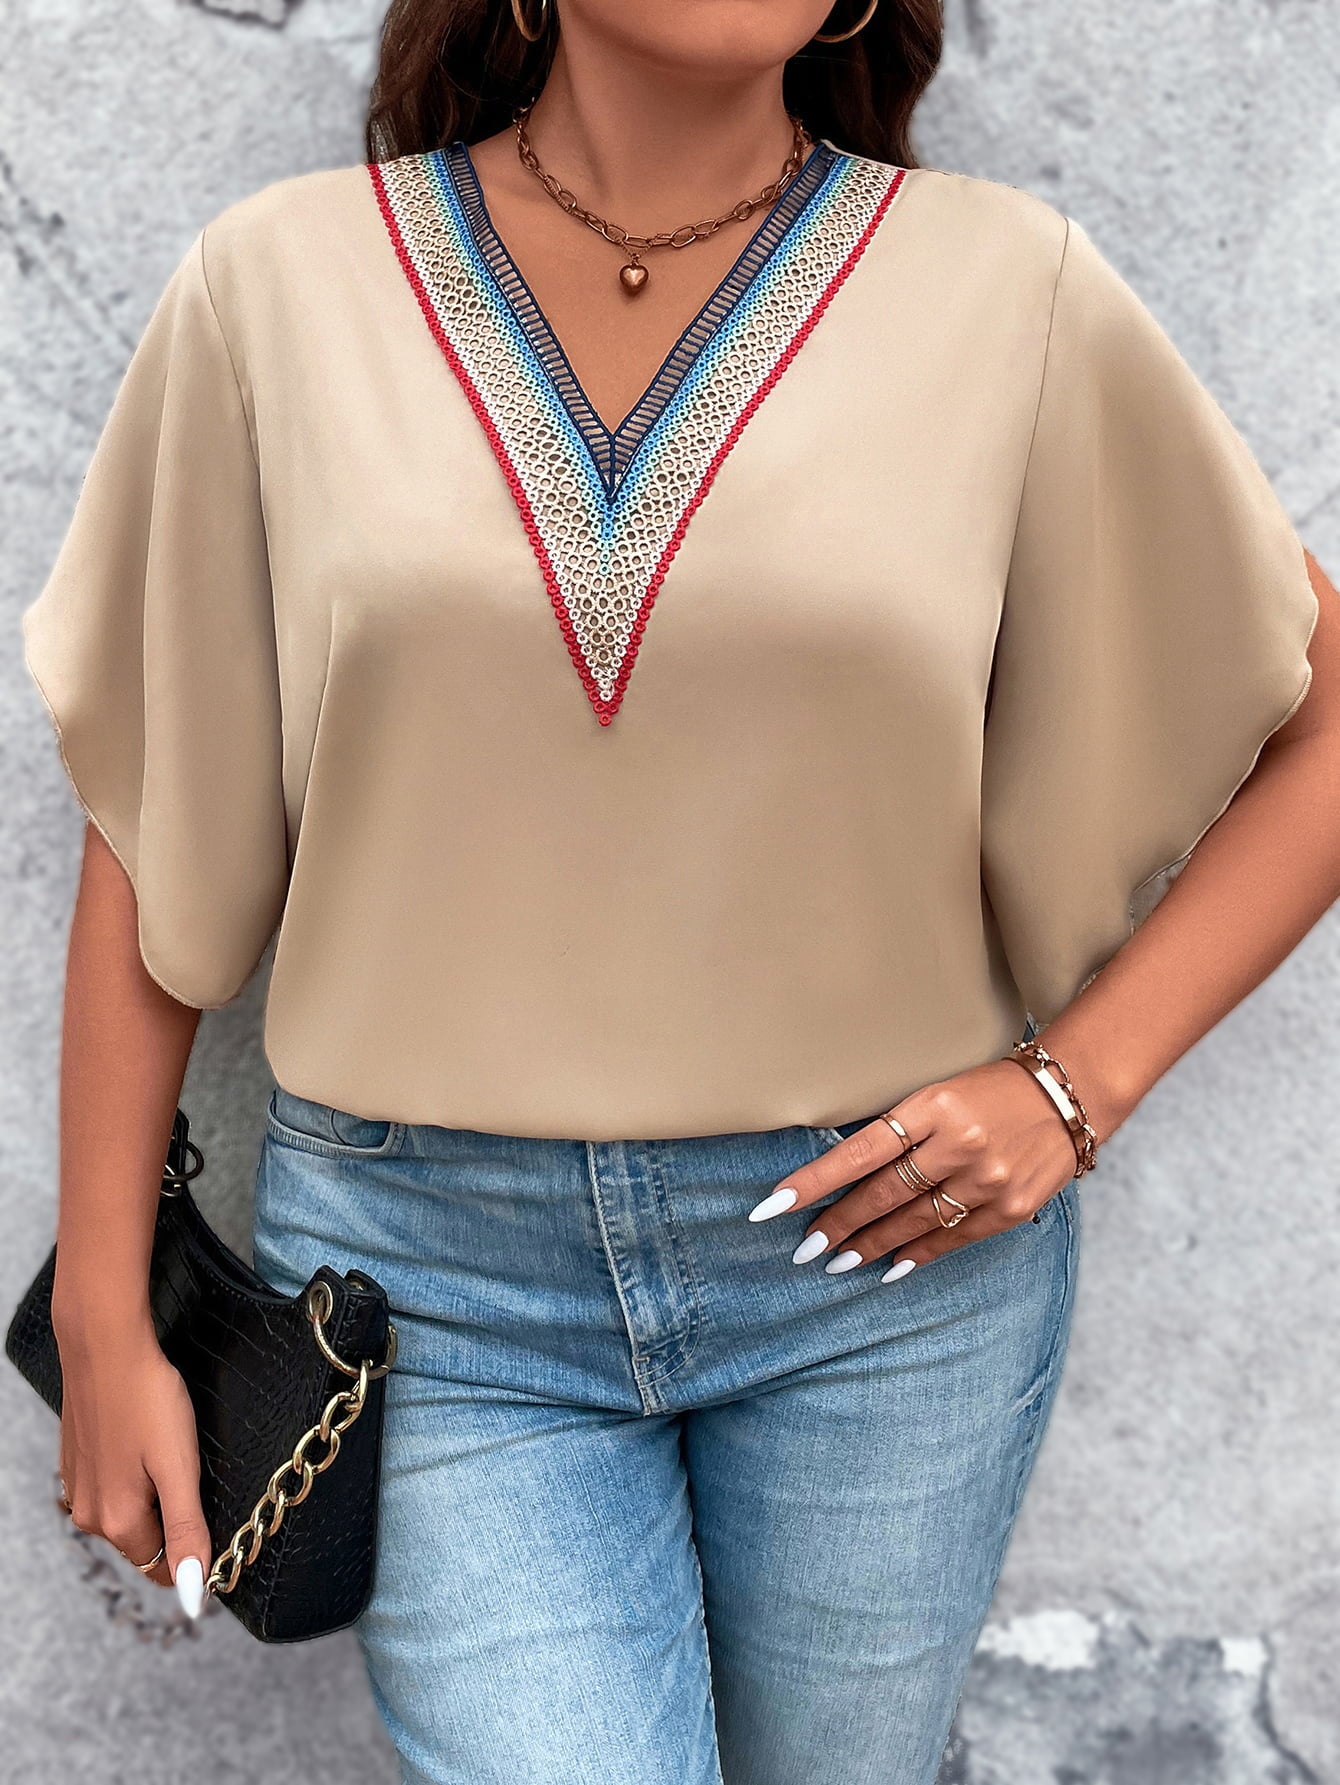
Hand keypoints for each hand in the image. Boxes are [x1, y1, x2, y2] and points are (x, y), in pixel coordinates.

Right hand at [52, 1309, 210, 1617]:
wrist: (106, 1347)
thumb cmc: (149, 1400)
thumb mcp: (179, 1468)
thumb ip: (186, 1531)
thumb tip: (191, 1595)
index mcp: (117, 1522)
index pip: (162, 1566)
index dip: (192, 1553)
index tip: (216, 1523)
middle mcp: (90, 1514)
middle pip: (143, 1541)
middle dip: (172, 1521)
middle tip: (195, 1474)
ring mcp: (78, 1486)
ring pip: (127, 1513)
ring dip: (152, 1496)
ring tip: (170, 1453)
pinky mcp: (75, 1461)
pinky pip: (111, 1487)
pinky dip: (132, 1476)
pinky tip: (144, 1443)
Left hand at [748, 1058, 1079, 1280]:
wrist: (1069, 1097)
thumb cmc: (992, 1090)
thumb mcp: (940, 1092)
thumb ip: (900, 1128)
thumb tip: (844, 1172)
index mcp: (933, 1106)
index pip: (860, 1150)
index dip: (814, 1181)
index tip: (774, 1205)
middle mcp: (959, 1144)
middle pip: (883, 1193)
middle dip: (838, 1224)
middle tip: (805, 1248)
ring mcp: (987, 1179)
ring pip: (914, 1222)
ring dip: (871, 1246)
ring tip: (838, 1261)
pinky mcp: (1011, 1207)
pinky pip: (954, 1239)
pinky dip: (918, 1254)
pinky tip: (891, 1266)